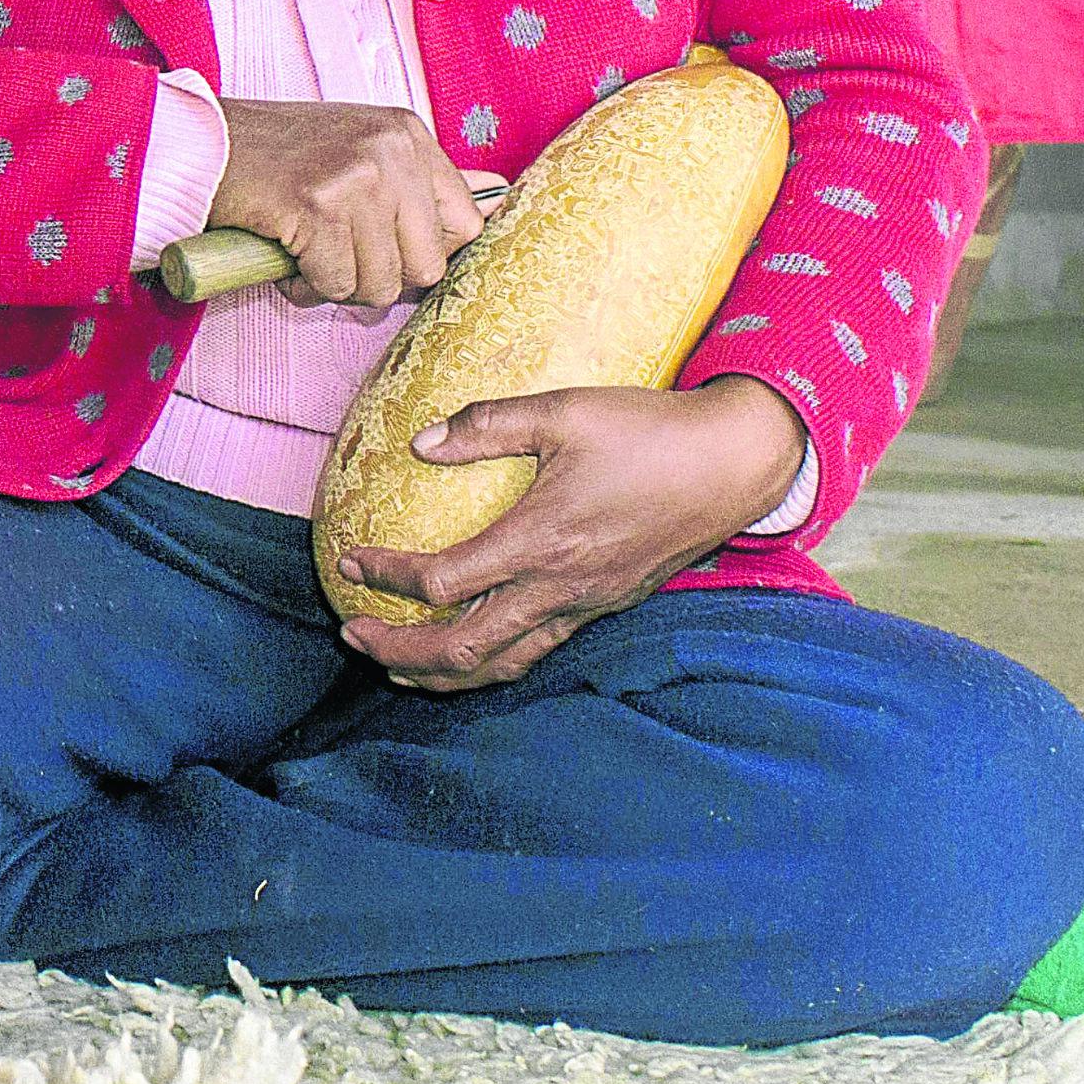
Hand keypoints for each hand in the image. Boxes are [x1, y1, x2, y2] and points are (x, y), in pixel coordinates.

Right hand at [207, 98, 493, 309]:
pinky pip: (335, 282)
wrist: (198, 144)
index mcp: (408, 135)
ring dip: (338, 285)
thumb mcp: (356, 152)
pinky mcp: (317, 206)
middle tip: (336, 258)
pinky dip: (306, 285)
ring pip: (381, 283)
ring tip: (306, 256)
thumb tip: (485, 214)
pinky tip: (285, 258)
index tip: (385, 255)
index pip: (466, 224)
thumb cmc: (274, 158)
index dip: (425, 255)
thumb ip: (408, 185)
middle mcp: (391, 151)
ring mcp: (357, 177)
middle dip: (380, 278)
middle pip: (427, 265)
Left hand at [333, 374, 811, 692]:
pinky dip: (492, 662)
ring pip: (503, 664)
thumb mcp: (565, 410)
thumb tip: (421, 441)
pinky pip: (538, 651)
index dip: (388, 576)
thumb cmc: (648, 430)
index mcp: (542, 541)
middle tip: (351, 631)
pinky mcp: (605, 606)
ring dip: (442, 672)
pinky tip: (469, 651)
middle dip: (400, 649)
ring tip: (395, 664)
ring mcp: (586, 605)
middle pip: (464, 648)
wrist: (734, 464)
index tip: (348, 559)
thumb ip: (488, 424)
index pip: (444, 581)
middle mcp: (561, 588)